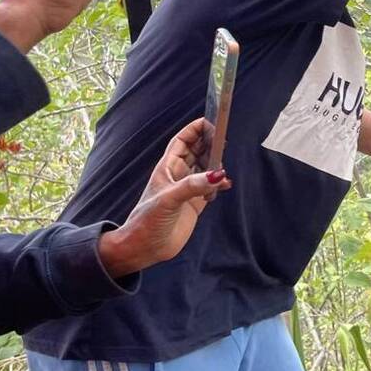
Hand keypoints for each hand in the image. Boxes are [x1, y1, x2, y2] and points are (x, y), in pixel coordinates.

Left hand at [98, 118, 232, 277]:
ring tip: (223, 166)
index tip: (210, 122)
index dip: (195, 130)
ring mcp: (187, 190)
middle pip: (196, 152)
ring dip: (216, 165)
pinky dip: (219, 185)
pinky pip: (211, 188)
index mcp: (167, 168)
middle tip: (223, 141)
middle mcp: (178, 176)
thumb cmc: (147, 221)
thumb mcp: (169, 199)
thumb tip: (218, 174)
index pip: (182, 141)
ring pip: (205, 169)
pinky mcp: (195, 205)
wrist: (144, 248)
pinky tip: (225, 185)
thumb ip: (193, 186)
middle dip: (209, 144)